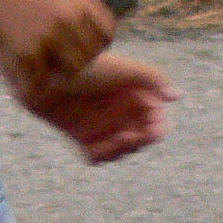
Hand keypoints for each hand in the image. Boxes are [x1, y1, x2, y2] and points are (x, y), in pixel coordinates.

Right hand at [0, 0, 115, 99]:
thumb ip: (71, 8)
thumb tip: (87, 33)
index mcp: (77, 1)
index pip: (107, 34)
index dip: (94, 44)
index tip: (78, 45)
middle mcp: (68, 19)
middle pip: (90, 57)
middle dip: (74, 60)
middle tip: (55, 60)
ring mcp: (48, 37)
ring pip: (71, 72)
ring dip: (57, 73)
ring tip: (39, 68)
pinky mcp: (26, 53)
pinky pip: (41, 82)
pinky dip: (31, 82)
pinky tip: (21, 73)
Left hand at [16, 50, 178, 163]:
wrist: (44, 72)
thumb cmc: (85, 66)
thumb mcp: (123, 68)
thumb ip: (153, 79)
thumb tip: (177, 96)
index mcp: (133, 95)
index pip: (155, 119)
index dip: (156, 128)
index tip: (151, 132)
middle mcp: (119, 111)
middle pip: (141, 139)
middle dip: (138, 142)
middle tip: (128, 137)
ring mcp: (101, 125)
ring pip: (121, 150)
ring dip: (121, 150)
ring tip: (113, 141)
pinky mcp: (82, 136)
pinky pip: (97, 157)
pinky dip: (101, 156)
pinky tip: (96, 148)